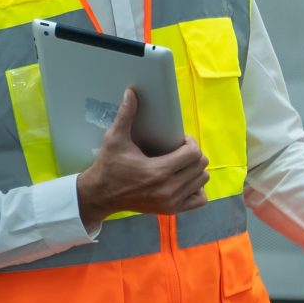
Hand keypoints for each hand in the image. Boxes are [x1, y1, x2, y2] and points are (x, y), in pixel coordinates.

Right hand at [76, 86, 208, 225]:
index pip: (193, 154)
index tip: (179, 140)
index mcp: (158, 171)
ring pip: (202, 180)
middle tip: (179, 150)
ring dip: (195, 169)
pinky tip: (184, 180)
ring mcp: (172, 202)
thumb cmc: (109, 166)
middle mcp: (169, 189)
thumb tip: (131, 92)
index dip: (190, 143)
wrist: (101, 195)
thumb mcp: (115, 139)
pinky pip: (199, 199)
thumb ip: (126, 115)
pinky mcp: (171, 210)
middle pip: (201, 166)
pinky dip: (196, 188)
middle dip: (193, 154)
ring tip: (180, 164)